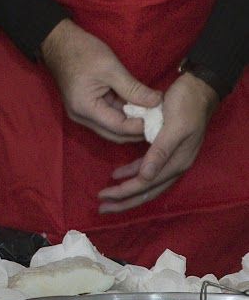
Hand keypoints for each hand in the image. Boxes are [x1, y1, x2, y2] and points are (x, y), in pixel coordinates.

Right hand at [40, 19, 160, 142]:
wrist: (57, 41)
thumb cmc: (82, 52)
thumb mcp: (111, 68)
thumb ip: (134, 88)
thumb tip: (157, 102)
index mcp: (86, 108)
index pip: (120, 127)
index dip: (142, 125)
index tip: (162, 117)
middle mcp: (81, 117)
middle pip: (115, 134)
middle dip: (138, 129)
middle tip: (160, 119)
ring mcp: (82, 113)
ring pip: (112, 128)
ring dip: (132, 123)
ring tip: (151, 113)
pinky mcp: (85, 107)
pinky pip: (107, 117)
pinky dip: (123, 114)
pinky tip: (138, 106)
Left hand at [97, 72, 218, 213]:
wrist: (198, 90)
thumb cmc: (185, 105)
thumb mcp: (173, 126)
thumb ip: (160, 151)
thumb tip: (145, 176)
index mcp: (177, 161)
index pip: (146, 184)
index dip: (124, 192)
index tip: (104, 196)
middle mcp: (176, 165)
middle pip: (147, 190)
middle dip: (124, 200)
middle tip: (101, 208)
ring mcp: (172, 158)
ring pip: (147, 182)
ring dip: (127, 189)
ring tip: (107, 195)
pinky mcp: (166, 150)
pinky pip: (148, 167)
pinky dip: (133, 172)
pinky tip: (119, 173)